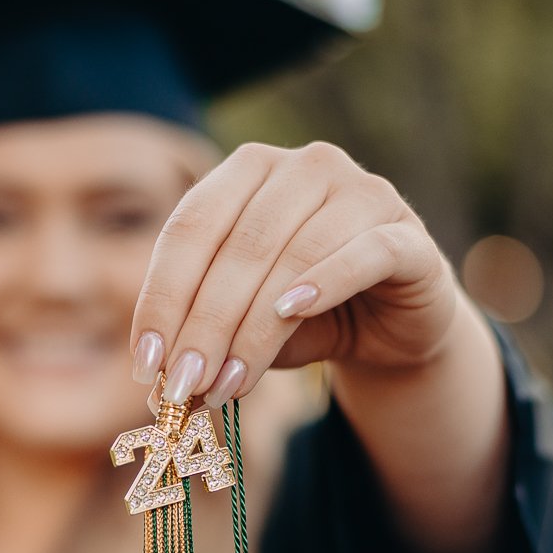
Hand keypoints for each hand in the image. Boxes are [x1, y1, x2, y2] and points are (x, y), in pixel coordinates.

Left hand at [129, 140, 461, 409]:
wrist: (390, 328)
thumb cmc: (304, 317)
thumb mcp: (243, 322)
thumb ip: (205, 332)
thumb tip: (160, 375)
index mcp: (250, 170)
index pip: (191, 227)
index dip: (163, 296)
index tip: (145, 363)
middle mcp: (305, 167)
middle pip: (239, 246)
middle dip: (205, 325)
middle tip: (183, 386)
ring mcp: (363, 192)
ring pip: (295, 255)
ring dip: (255, 329)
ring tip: (228, 384)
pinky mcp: (407, 235)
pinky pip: (365, 253)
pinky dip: (326, 281)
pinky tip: (293, 312)